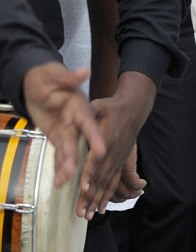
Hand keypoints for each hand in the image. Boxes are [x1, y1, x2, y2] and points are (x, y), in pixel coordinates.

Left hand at [22, 63, 105, 187]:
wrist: (37, 83)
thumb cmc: (47, 76)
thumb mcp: (54, 73)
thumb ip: (69, 76)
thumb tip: (85, 70)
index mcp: (79, 107)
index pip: (89, 122)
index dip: (95, 136)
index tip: (102, 149)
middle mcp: (76, 121)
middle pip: (80, 142)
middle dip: (78, 159)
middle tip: (75, 173)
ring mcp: (69, 131)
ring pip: (71, 152)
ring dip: (68, 167)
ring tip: (63, 181)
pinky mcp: (60, 138)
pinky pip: (61, 155)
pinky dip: (60, 168)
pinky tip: (59, 181)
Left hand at [77, 72, 154, 218]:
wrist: (134, 109)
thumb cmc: (112, 107)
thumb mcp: (99, 105)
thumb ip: (88, 116)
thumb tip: (73, 125)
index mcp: (108, 138)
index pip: (97, 158)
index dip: (90, 173)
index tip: (83, 187)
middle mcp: (114, 153)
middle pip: (101, 177)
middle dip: (90, 196)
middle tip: (80, 212)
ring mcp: (119, 160)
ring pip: (108, 183)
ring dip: (97, 201)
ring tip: (87, 216)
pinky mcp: (121, 163)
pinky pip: (115, 183)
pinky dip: (108, 197)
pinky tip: (101, 210)